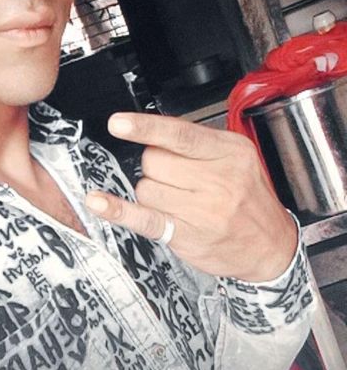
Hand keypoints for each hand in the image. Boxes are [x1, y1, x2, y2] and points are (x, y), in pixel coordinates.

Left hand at [85, 111, 297, 281]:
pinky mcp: (186, 235)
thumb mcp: (237, 158)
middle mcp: (217, 180)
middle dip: (154, 166)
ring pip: (146, 188)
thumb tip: (152, 132)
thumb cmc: (249, 199)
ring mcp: (201, 210)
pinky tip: (99, 202)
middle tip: (174, 178)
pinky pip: (144, 218)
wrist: (271, 246)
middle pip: (154, 161)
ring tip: (175, 200)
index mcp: (229, 152)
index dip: (145, 128)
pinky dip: (118, 210)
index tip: (119, 124)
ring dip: (150, 192)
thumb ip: (198, 143)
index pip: (179, 134)